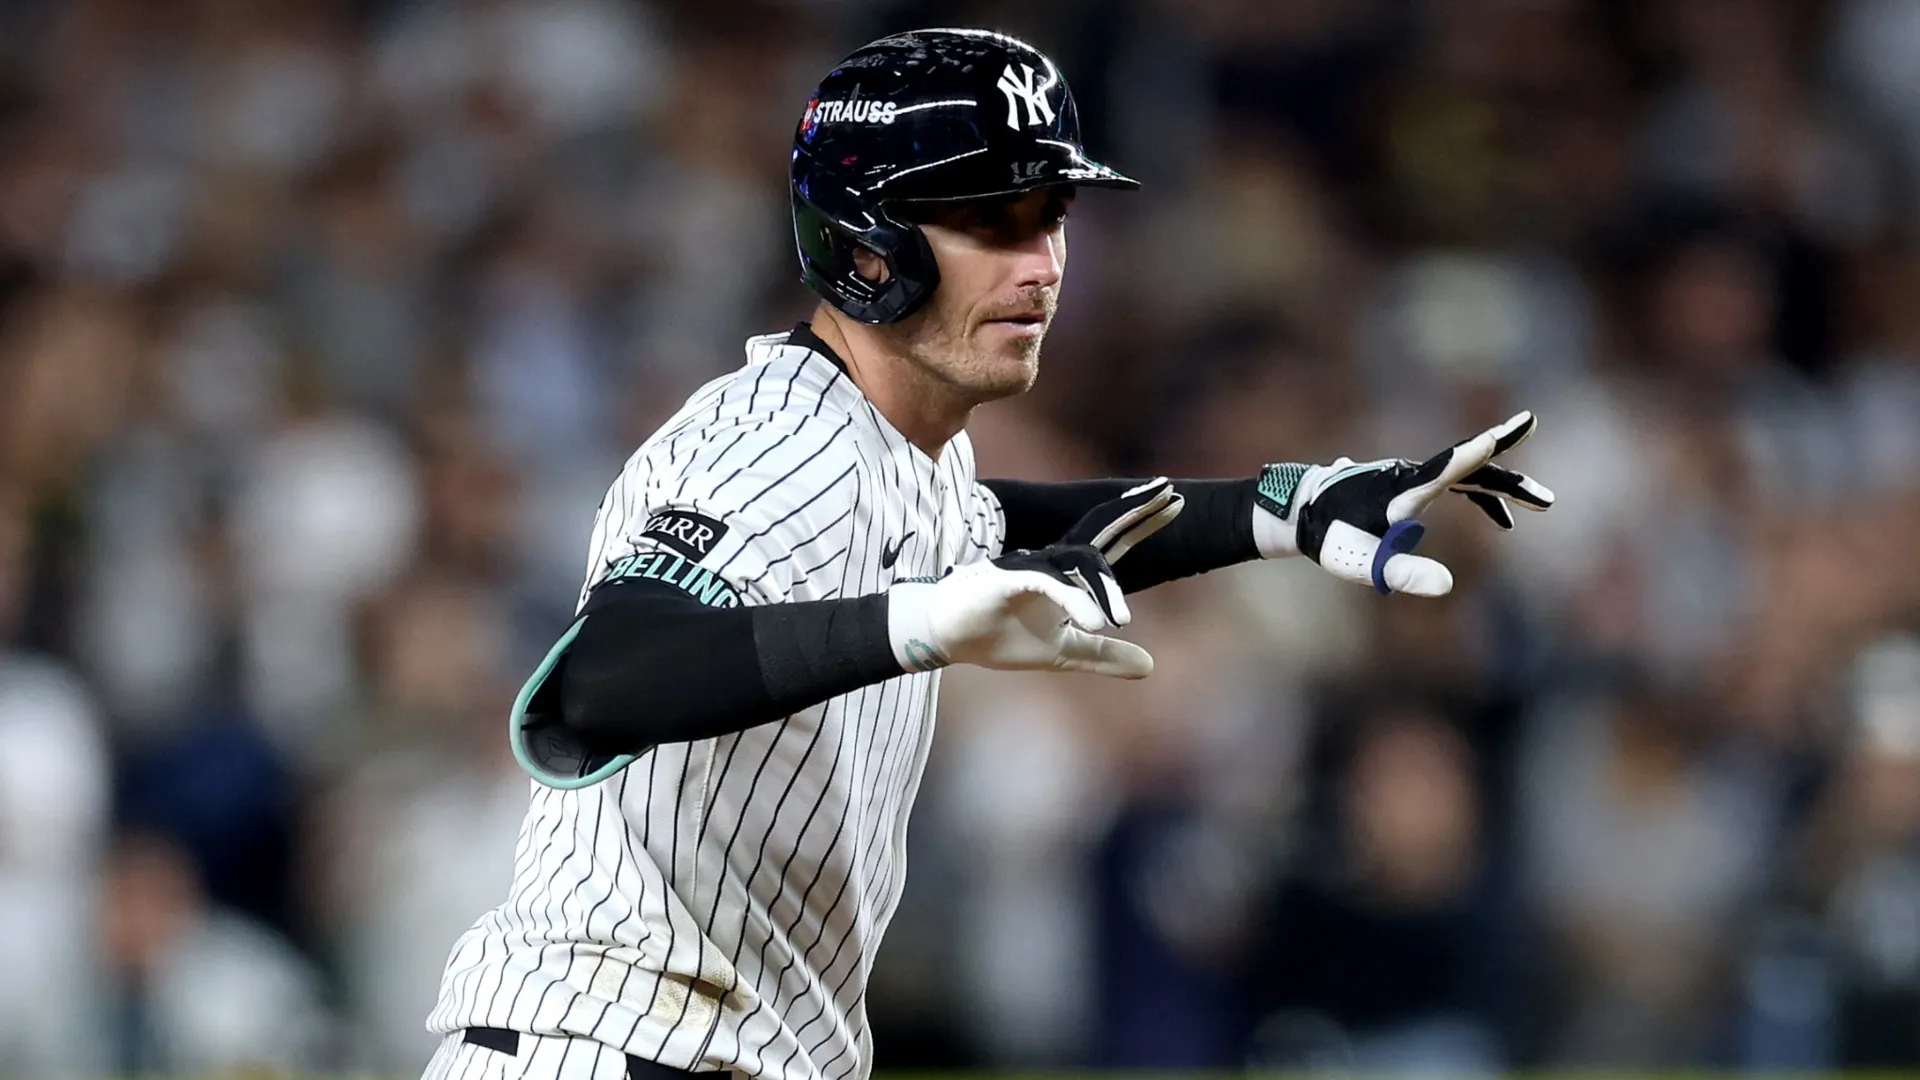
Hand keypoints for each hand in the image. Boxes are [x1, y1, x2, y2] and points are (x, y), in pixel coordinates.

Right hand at [888, 478, 1183, 676]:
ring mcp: (1030, 568)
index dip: (1142, 522)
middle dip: (1136, 512)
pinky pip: (1047, 585)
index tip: (1175, 500)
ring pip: (1077, 565)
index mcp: (1067, 575)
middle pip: (1101, 531)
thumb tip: (1150, 666)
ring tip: (1122, 620)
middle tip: (1173, 491)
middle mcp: (1052, 562)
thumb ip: (1104, 657)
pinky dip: (1072, 600)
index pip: (1113, 542)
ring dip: (1105, 587)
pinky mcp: (1006, 580)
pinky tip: (1096, 621)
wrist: (949, 637)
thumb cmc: (1001, 637)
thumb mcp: (1063, 653)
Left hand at [1252, 412, 1553, 596]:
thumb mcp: (1363, 564)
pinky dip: (1481, 496)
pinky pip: (1457, 482)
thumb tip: (1448, 586)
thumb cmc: (1332, 539)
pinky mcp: (1412, 482)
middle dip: (1508, 477)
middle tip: (1546, 491)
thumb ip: (1403, 574)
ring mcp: (1413, 476)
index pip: (1442, 471)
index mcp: (1401, 493)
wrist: (1303, 511)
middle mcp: (1411, 476)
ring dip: (1505, 486)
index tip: (1495, 438)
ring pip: (1467, 474)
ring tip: (1544, 502)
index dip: (1470, 457)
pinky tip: (1503, 521)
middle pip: (1468, 469)